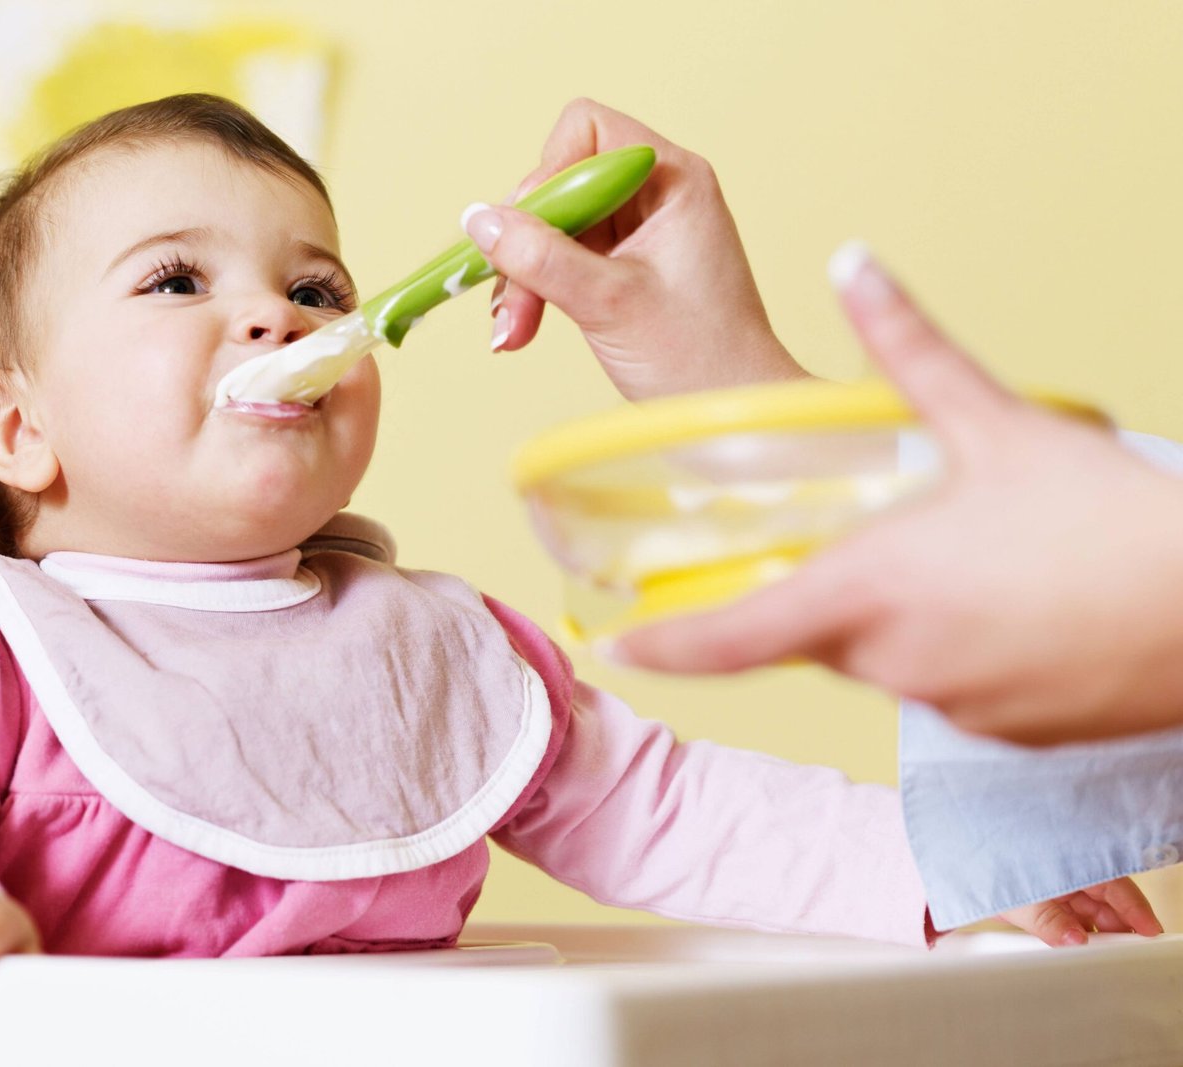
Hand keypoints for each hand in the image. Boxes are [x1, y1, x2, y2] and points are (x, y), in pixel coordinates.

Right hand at [460, 97, 807, 399]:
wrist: (733, 414)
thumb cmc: (698, 358)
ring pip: (553, 225)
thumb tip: (478, 219)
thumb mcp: (608, 303)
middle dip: (526, 242)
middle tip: (512, 304)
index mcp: (673, 180)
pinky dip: (537, 290)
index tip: (529, 233)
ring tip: (513, 330)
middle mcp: (657, 195)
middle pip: (561, 183)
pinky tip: (521, 329)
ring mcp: (639, 232)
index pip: (587, 133)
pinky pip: (561, 258)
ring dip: (524, 275)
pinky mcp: (623, 268)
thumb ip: (540, 256)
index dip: (548, 176)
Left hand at [605, 242, 1182, 745]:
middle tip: (857, 544)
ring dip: (888, 617)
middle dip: (814, 593)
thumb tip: (852, 264)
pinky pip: (941, 688)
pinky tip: (1006, 604)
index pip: (732, 637)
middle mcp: (893, 662)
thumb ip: (910, 348)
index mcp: (870, 591)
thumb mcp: (1001, 425)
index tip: (618, 645)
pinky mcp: (1000, 733)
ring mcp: (948, 705)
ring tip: (961, 562)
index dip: (666, 644)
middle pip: (811, 636)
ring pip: (879, 661)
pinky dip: (948, 649)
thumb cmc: (1112, 522)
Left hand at [997, 876, 1161, 945]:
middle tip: (1123, 953)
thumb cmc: (986, 866)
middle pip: (1106, 903)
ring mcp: (1057, 889)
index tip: (1150, 931)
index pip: (1116, 886)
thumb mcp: (1021, 899)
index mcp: (1071, 863)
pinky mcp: (1044, 903)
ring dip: (1093, 933)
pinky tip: (1074, 950)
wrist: (956, 867)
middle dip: (1116, 928)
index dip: (1136, 909)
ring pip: (1089, 914)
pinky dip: (1074, 934)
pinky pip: (1069, 920)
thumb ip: (1049, 922)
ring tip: (1097, 955)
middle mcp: (1068, 874)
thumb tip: (1076, 941)